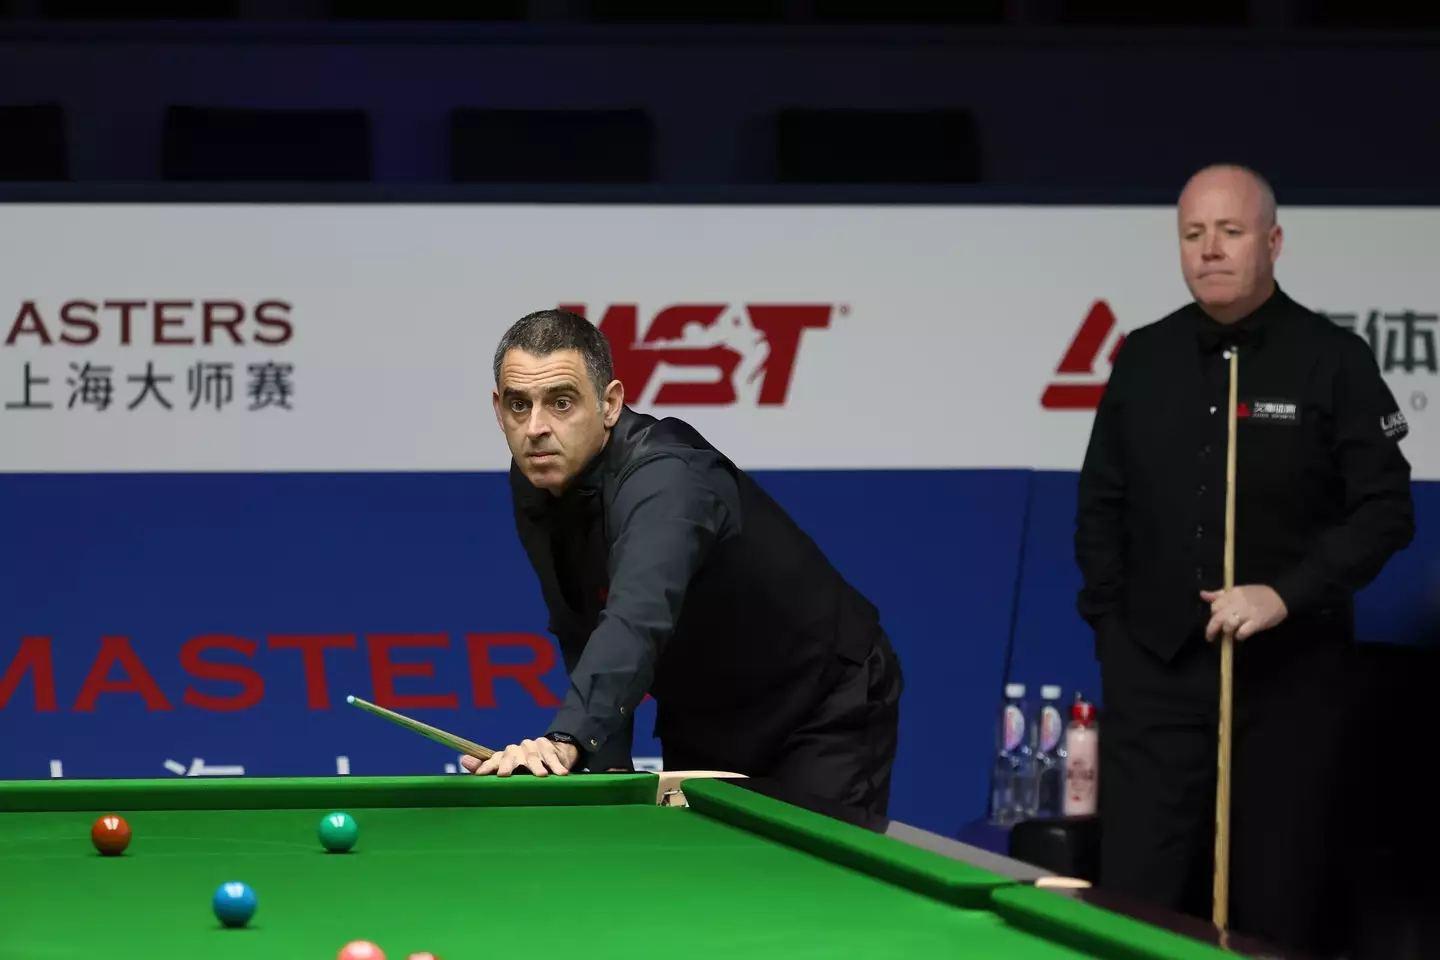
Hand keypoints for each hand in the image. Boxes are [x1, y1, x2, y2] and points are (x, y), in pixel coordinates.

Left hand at [459, 738, 577, 776]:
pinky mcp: (549, 749)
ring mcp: (533, 748)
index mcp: (504, 755)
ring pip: (533, 757)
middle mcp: (517, 750)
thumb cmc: (523, 765)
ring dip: (537, 766)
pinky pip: (553, 758)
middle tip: (505, 774)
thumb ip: (485, 766)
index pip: (493, 760)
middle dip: (508, 765)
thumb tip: (464, 759)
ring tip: (541, 776)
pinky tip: (561, 774)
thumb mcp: (505, 767)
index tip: (480, 776)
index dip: (486, 767)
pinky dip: (557, 766)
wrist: (550, 752)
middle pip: (510, 755)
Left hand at [1201, 585, 1287, 641]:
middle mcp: (1238, 602)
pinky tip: (1240, 636)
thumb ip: (1220, 595)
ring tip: (1229, 634)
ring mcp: (1248, 613)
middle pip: (1218, 617)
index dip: (1213, 615)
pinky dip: (1239, 636)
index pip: (1215, 606)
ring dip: (1226, 631)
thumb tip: (1202, 594)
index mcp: (1232, 593)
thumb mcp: (1238, 591)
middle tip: (1210, 637)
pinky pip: (1242, 632)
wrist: (1281, 597)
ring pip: (1228, 625)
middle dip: (1212, 629)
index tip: (1215, 620)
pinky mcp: (1257, 622)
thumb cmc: (1258, 595)